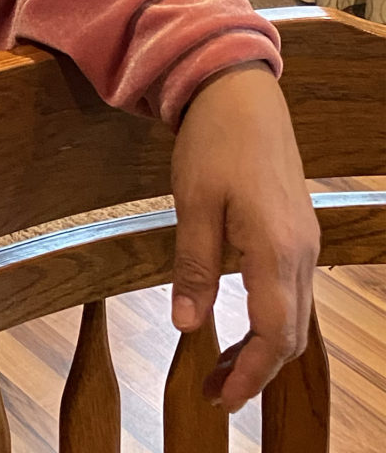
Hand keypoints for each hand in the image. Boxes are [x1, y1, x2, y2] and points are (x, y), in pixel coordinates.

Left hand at [170, 62, 319, 412]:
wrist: (240, 91)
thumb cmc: (214, 140)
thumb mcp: (192, 201)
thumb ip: (194, 265)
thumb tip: (186, 325)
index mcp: (276, 249)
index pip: (272, 333)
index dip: (249, 373)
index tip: (222, 398)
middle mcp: (302, 252)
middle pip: (290, 333)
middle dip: (256, 369)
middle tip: (217, 391)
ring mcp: (305, 241)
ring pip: (295, 314)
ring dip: (265, 346)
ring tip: (223, 364)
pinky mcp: (298, 230)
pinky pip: (294, 290)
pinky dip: (272, 317)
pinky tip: (242, 320)